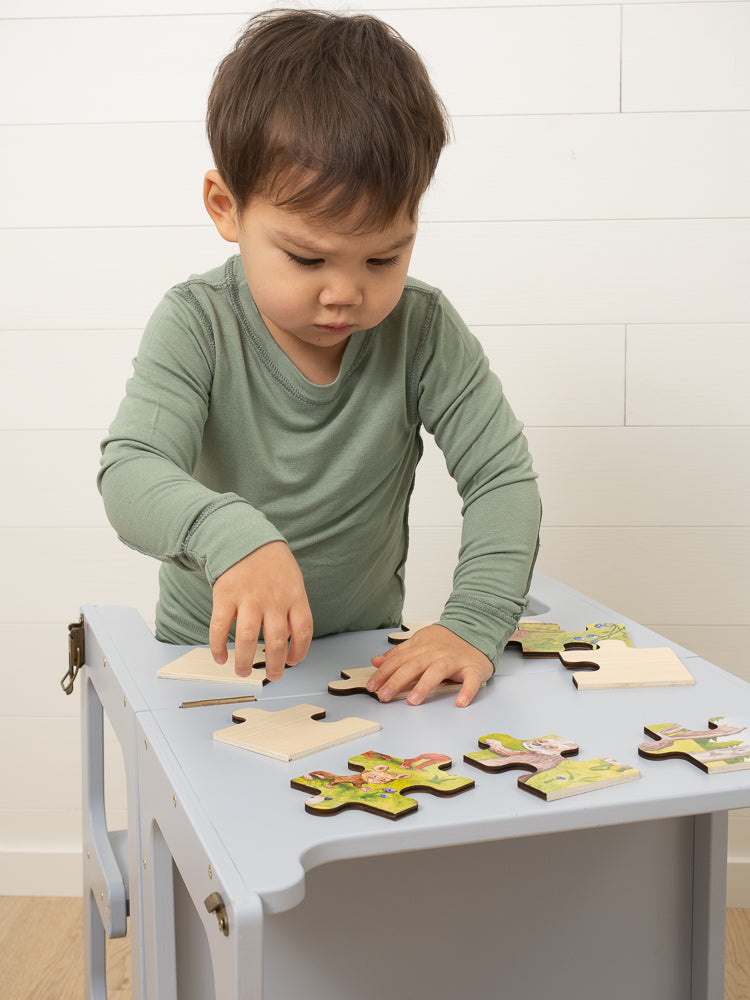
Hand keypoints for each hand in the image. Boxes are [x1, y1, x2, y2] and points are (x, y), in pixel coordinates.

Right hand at [209, 541, 312, 680]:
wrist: (245, 537)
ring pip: (247, 639)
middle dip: (275, 665)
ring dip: (244, 661)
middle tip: (273, 676)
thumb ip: (292, 609)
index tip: (292, 662)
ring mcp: (248, 598)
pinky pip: (219, 627)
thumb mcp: (293, 581)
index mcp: (294, 596)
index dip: (299, 651)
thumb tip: (287, 641)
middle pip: (277, 641)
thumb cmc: (272, 565)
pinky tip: (220, 657)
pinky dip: (218, 647)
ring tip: (242, 672)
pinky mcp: (225, 595)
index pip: (303, 631)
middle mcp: (273, 599)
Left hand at [367, 624, 492, 706]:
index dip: (384, 673)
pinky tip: (460, 702)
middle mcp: (436, 653)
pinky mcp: (473, 668)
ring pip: (437, 671)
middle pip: (413, 666)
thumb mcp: (419, 642)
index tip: (372, 687)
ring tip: (412, 700)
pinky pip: (471, 680)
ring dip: (424, 685)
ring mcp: (455, 661)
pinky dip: (467, 691)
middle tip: (384, 696)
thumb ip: (398, 653)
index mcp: (421, 648)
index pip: (398, 660)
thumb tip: (375, 661)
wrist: (477, 628)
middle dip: (396, 681)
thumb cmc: (446, 641)